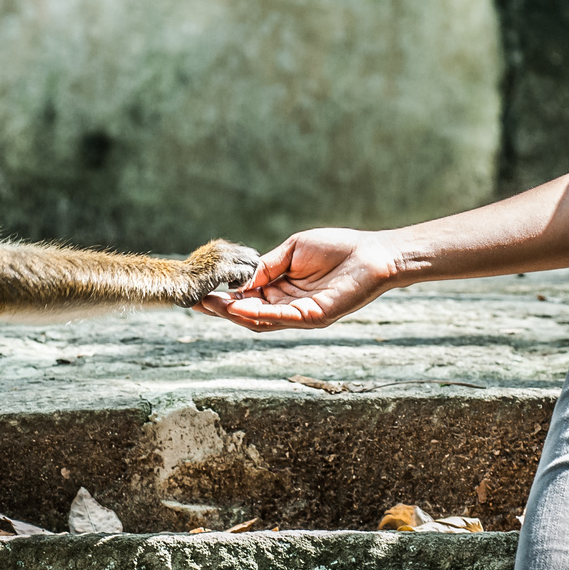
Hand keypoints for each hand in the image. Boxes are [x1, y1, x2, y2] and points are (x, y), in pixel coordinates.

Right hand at [193, 228, 400, 330]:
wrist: (374, 254)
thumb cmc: (337, 249)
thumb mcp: (293, 251)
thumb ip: (266, 265)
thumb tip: (239, 277)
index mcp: (281, 290)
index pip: (246, 298)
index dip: (223, 296)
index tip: (198, 290)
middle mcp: (288, 307)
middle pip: (248, 314)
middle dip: (220, 309)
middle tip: (194, 302)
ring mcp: (300, 315)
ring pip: (260, 320)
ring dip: (234, 314)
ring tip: (210, 305)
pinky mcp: (314, 317)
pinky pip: (282, 318)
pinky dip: (258, 314)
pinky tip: (238, 307)